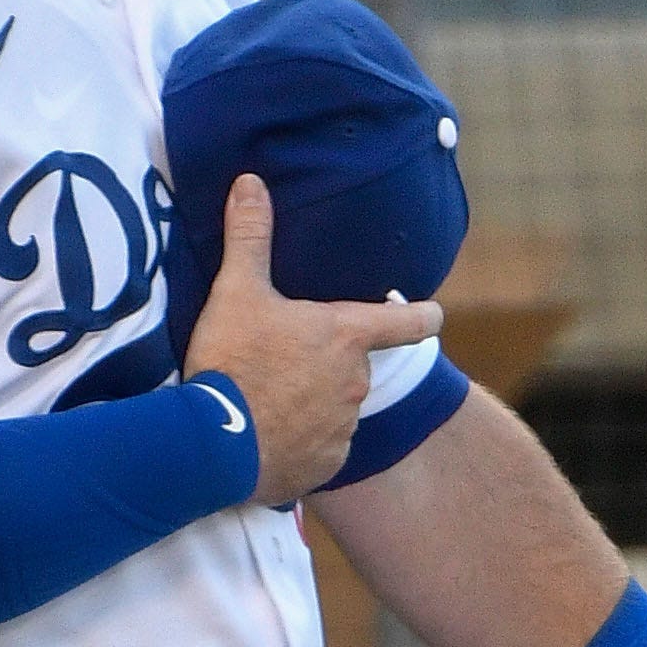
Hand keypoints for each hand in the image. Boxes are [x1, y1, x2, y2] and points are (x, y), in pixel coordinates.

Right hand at [181, 174, 411, 503]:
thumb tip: (250, 182)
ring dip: (312, 401)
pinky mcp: (328, 463)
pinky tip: (268, 434)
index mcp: (345, 335)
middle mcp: (357, 381)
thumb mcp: (235, 291)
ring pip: (336, 406)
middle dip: (326, 361)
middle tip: (280, 360)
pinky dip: (301, 440)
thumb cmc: (232, 361)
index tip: (432, 313)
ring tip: (266, 398)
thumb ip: (249, 237)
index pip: (409, 321)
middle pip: (353, 364)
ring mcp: (345, 426)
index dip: (423, 315)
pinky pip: (322, 446)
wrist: (214, 443)